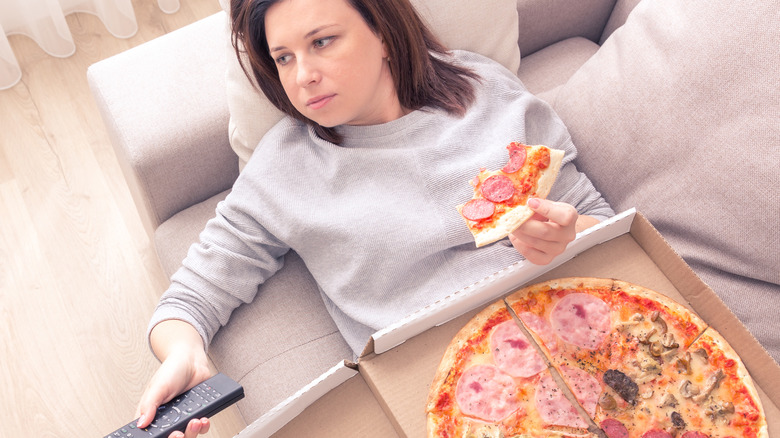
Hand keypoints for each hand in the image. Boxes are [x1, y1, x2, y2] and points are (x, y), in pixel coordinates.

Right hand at [136, 321, 212, 436]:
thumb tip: (141, 423)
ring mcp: (182, 417)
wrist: (193, 361)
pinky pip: (201, 428)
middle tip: (178, 434)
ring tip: (194, 422)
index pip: (150, 433)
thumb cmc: (172, 370)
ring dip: (191, 433)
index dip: (157, 437)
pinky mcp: (196, 414)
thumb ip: (149, 405)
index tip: (163, 436)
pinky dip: (203, 427)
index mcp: (152, 414)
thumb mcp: (157, 387)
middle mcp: (166, 419)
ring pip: (186, 436)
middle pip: (170, 437)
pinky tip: (203, 419)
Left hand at [508, 198, 580, 264]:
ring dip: (519, 234)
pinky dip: (520, 245)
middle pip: (545, 232)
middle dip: (525, 224)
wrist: (555, 228)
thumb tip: (520, 203)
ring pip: (535, 243)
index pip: (564, 216)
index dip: (546, 209)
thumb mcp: (547, 203)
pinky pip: (531, 255)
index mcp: (570, 216)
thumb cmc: (549, 212)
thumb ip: (536, 202)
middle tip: (511, 218)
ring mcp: (558, 249)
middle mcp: (567, 235)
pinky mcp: (547, 259)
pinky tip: (515, 237)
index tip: (530, 202)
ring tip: (511, 226)